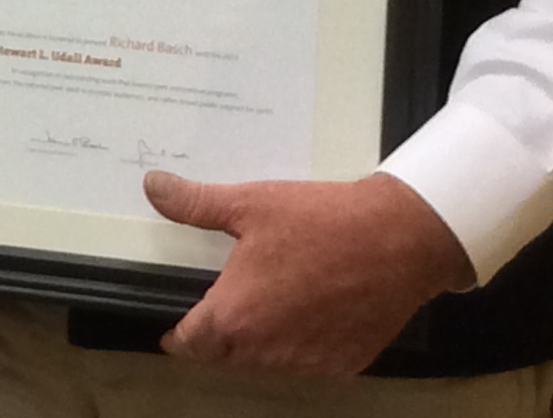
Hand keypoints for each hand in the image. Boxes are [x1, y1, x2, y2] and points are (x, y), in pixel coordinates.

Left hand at [146, 170, 473, 375]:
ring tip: (261, 306)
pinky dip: (296, 347)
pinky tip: (303, 315)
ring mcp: (309, 363)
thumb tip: (153, 187)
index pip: (190, 345)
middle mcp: (268, 351)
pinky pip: (305, 364)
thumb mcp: (249, 204)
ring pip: (264, 365)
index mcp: (236, 317)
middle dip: (216, 339)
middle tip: (221, 305)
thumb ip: (195, 204)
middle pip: (225, 358)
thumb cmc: (319, 221)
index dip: (178, 336)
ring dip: (256, 345)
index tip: (175, 327)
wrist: (399, 240)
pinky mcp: (344, 365)